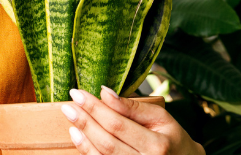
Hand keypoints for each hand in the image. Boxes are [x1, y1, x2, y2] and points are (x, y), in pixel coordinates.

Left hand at [60, 86, 204, 154]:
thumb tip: (105, 92)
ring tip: (70, 116)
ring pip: (101, 154)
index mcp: (157, 145)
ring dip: (82, 134)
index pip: (118, 124)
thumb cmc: (172, 138)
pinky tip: (77, 135)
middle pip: (106, 140)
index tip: (78, 93)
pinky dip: (86, 149)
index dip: (95, 108)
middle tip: (68, 103)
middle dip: (84, 120)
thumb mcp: (160, 118)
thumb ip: (132, 107)